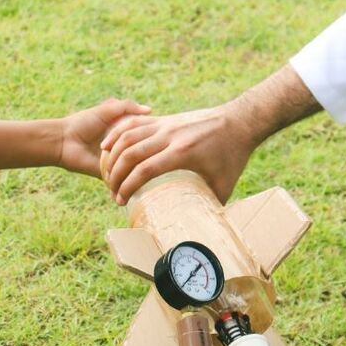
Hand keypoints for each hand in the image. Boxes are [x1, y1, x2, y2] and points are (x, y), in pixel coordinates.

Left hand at [60, 98, 151, 177]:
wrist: (63, 141)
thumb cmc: (83, 123)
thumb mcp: (107, 110)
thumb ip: (127, 107)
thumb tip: (150, 110)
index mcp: (121, 132)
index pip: (142, 135)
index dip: (151, 134)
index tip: (161, 134)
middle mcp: (120, 147)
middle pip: (140, 151)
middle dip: (149, 152)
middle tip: (158, 151)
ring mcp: (115, 162)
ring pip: (133, 166)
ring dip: (141, 166)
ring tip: (153, 164)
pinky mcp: (108, 175)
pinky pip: (121, 180)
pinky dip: (128, 179)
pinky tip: (141, 176)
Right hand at [99, 64, 320, 204]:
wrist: (240, 120)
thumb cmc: (234, 154)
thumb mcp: (225, 183)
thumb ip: (211, 205)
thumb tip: (201, 226)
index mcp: (182, 152)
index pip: (144, 170)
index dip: (128, 186)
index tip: (120, 201)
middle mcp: (170, 135)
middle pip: (130, 153)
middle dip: (115, 175)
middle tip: (112, 192)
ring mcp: (165, 124)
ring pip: (128, 136)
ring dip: (112, 156)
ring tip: (107, 174)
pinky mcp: (164, 119)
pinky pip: (133, 123)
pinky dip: (117, 133)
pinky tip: (106, 146)